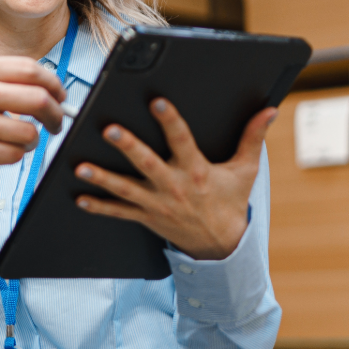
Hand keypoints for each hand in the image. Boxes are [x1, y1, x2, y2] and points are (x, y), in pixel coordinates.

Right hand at [0, 56, 67, 187]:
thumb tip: (43, 89)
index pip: (28, 68)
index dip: (52, 82)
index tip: (58, 94)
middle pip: (38, 97)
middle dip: (56, 113)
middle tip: (56, 121)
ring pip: (30, 131)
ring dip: (29, 141)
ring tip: (11, 142)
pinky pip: (16, 154)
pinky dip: (11, 156)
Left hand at [73, 100, 275, 260]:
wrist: (222, 245)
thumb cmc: (230, 202)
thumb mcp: (245, 170)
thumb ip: (253, 138)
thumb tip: (269, 110)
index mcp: (196, 170)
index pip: (182, 140)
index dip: (171, 121)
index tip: (158, 102)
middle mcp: (174, 186)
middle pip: (147, 163)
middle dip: (128, 147)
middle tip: (109, 130)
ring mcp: (157, 203)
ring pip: (126, 189)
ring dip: (103, 178)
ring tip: (81, 167)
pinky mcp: (146, 217)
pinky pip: (119, 212)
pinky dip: (99, 206)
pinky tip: (79, 197)